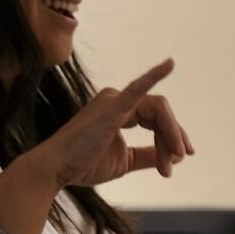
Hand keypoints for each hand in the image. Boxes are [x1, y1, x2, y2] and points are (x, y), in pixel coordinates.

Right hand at [37, 59, 194, 186]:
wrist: (56, 169)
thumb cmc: (83, 163)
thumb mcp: (125, 160)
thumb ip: (148, 155)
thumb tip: (176, 156)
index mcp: (120, 109)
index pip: (156, 119)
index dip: (171, 139)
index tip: (178, 161)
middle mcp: (117, 99)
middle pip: (160, 115)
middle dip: (172, 140)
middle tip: (172, 166)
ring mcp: (114, 100)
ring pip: (158, 110)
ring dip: (170, 134)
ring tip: (172, 161)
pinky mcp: (111, 106)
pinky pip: (136, 88)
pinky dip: (154, 75)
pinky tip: (170, 64)